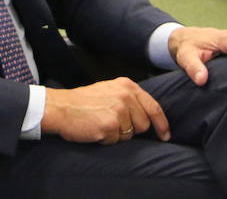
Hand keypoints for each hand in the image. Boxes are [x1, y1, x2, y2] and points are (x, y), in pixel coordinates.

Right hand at [41, 78, 168, 144]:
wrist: (61, 107)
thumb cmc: (83, 102)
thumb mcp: (109, 90)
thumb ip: (130, 98)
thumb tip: (149, 116)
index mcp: (127, 86)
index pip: (154, 107)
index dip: (162, 124)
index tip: (165, 135)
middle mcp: (125, 96)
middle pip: (144, 124)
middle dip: (132, 129)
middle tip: (111, 123)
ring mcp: (118, 111)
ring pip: (130, 135)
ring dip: (117, 135)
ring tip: (101, 124)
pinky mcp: (110, 125)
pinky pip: (116, 141)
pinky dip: (106, 140)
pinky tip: (95, 129)